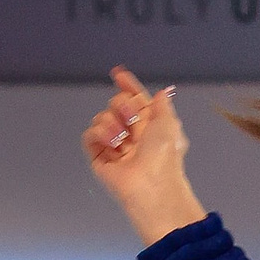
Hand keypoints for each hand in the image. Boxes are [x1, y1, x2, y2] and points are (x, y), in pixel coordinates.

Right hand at [82, 65, 204, 245]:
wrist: (152, 185)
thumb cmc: (164, 158)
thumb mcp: (169, 123)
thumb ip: (162, 104)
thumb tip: (162, 93)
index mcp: (150, 126)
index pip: (135, 100)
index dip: (127, 86)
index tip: (118, 74)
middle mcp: (132, 135)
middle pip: (116, 103)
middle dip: (122, 105)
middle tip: (131, 119)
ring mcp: (115, 146)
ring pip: (101, 117)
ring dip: (111, 122)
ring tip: (121, 138)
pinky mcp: (100, 157)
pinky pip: (89, 135)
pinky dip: (98, 134)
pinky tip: (110, 142)